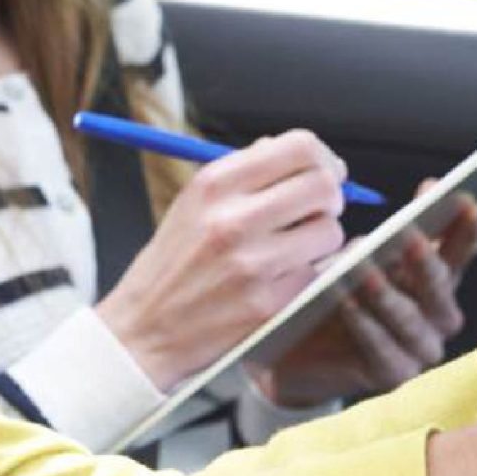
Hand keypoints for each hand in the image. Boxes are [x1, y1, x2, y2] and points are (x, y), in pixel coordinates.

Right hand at [94, 129, 349, 390]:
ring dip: (321, 239)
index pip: (299, 148)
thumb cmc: (174, 263)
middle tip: (320, 208)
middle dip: (331, 196)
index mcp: (214, 185)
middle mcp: (233, 220)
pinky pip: (321, 274)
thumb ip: (245, 173)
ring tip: (292, 248)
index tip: (326, 171)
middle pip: (322, 185)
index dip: (323, 158)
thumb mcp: (193, 202)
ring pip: (330, 232)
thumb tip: (303, 155)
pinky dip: (313, 273)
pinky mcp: (269, 304)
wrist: (145, 328)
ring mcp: (254, 264)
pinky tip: (287, 276)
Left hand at [261, 184, 476, 404]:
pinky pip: (382, 350)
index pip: (459, 252)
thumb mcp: (364, 254)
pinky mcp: (392, 375)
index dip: (465, 228)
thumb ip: (397, 230)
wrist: (295, 348)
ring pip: (411, 320)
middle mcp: (437, 317)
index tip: (464, 200)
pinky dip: (365, 326)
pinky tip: (347, 305)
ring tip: (365, 270)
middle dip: (426, 261)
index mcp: (436, 281)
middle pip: (440, 287)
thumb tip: (428, 190)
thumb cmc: (335, 291)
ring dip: (388, 294)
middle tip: (412, 236)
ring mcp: (419, 349)